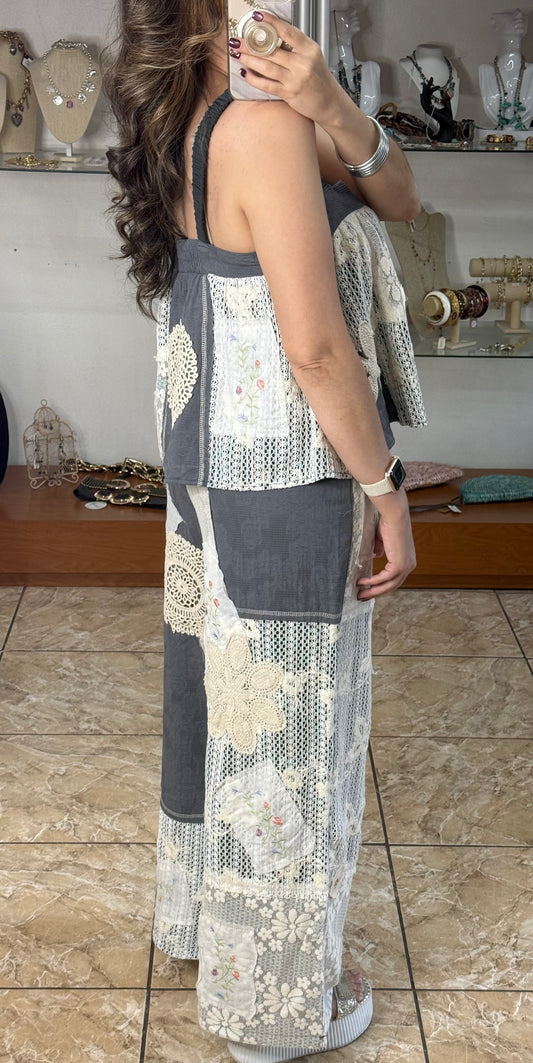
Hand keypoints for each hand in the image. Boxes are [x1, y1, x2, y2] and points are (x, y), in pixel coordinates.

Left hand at [229, 12, 343, 125]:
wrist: (329, 103)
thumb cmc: (319, 79)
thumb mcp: (313, 56)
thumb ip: (296, 47)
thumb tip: (273, 36)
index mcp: (309, 49)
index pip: (287, 31)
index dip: (271, 23)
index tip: (258, 17)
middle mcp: (303, 63)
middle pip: (272, 50)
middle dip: (251, 45)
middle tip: (238, 40)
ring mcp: (295, 79)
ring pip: (267, 67)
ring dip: (249, 60)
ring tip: (238, 54)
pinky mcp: (289, 93)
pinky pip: (267, 85)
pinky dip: (254, 79)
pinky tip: (245, 74)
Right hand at [356, 499, 415, 599]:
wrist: (394, 515)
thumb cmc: (389, 523)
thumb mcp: (384, 539)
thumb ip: (381, 549)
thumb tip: (376, 556)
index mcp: (407, 559)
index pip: (395, 578)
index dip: (382, 585)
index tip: (369, 589)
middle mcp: (409, 565)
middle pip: (392, 586)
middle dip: (376, 592)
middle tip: (363, 596)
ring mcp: (406, 566)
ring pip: (388, 585)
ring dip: (373, 591)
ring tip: (360, 594)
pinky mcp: (399, 565)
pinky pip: (384, 579)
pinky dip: (372, 582)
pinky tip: (362, 582)